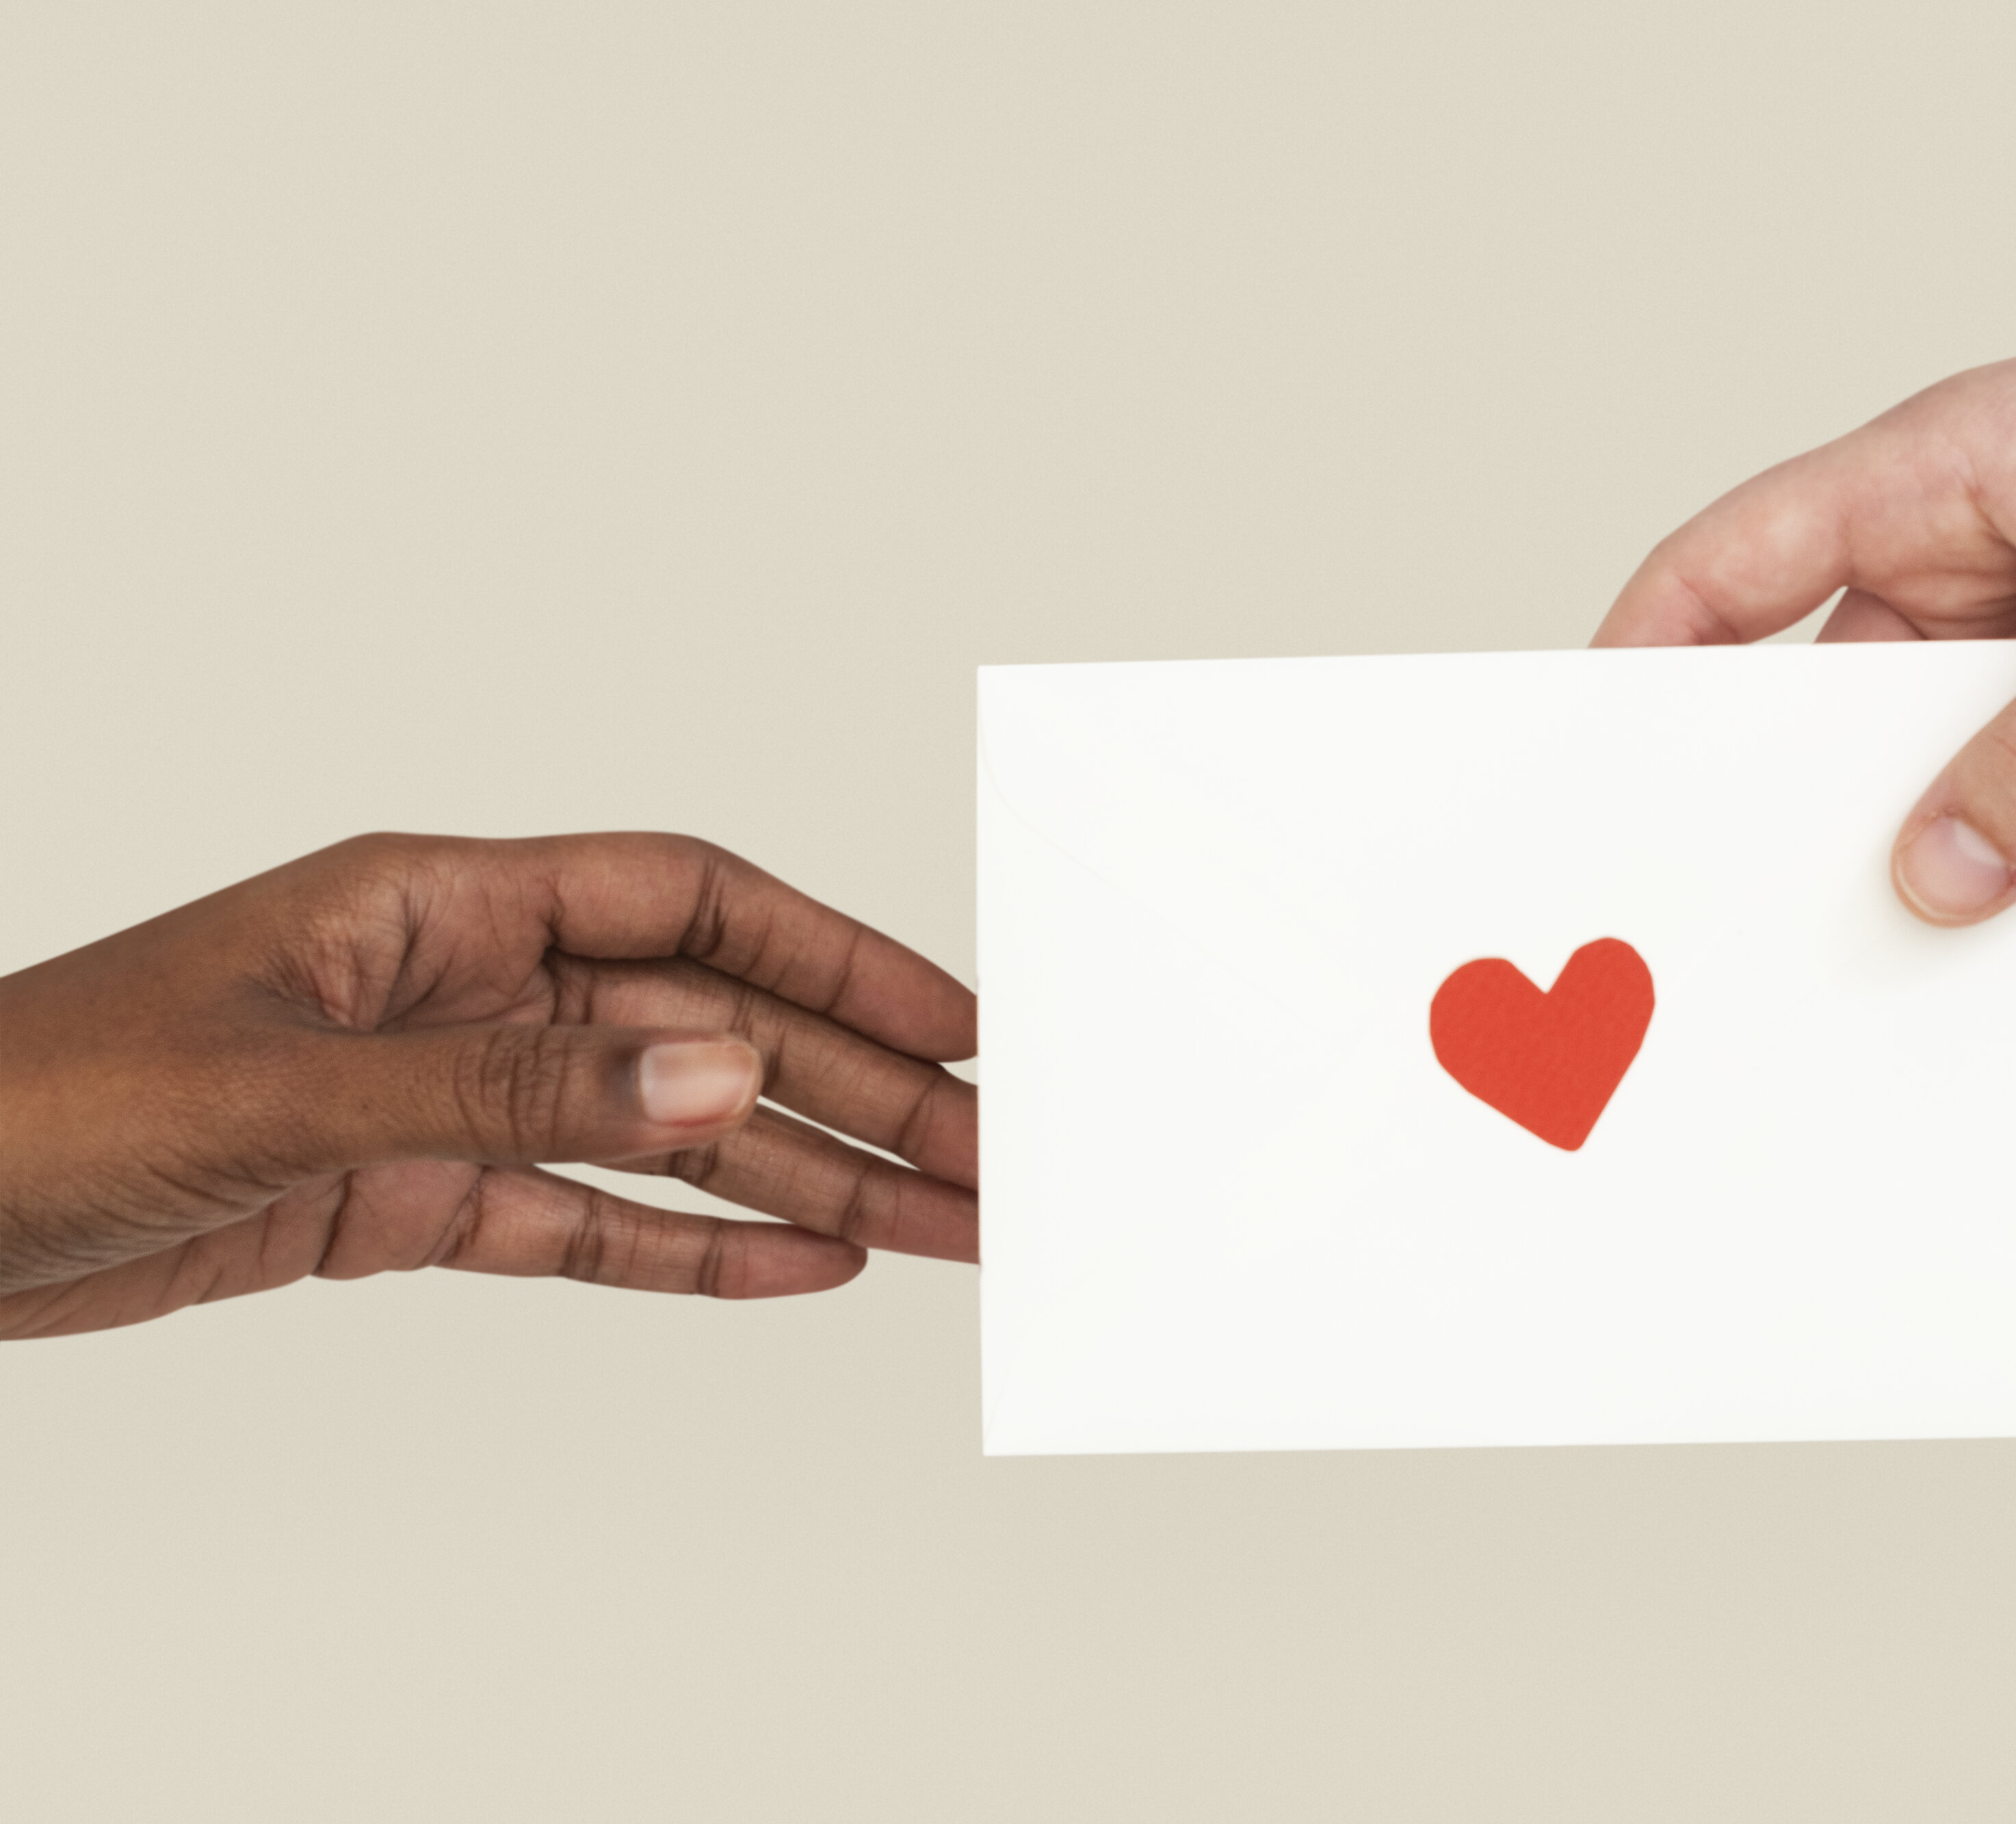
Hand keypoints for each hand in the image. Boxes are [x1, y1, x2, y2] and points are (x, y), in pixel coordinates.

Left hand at [0, 833, 976, 1337]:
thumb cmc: (41, 1101)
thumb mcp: (288, 1088)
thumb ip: (513, 1087)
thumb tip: (715, 1075)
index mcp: (441, 906)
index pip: (690, 905)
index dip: (836, 955)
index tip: (955, 1022)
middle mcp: (466, 989)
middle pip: (710, 1030)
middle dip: (860, 1093)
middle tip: (990, 1161)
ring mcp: (447, 1097)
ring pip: (670, 1136)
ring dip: (808, 1182)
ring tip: (941, 1230)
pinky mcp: (410, 1200)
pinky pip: (586, 1225)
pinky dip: (693, 1252)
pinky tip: (802, 1269)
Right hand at [1595, 218, 2015, 920]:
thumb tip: (1940, 875)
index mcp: (1947, 472)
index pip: (1736, 565)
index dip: (1646, 659)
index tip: (1595, 767)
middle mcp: (1981, 551)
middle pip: (1834, 697)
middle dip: (1799, 807)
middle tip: (1756, 923)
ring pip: (1948, 766)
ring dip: (1938, 857)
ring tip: (1899, 964)